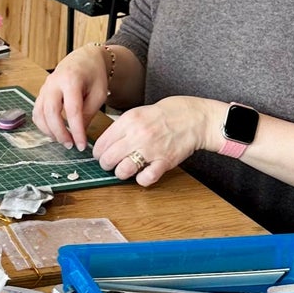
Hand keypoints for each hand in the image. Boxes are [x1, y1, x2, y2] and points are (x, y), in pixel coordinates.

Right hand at [33, 46, 107, 149]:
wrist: (84, 59)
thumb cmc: (94, 75)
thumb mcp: (98, 93)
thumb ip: (88, 113)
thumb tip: (78, 133)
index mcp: (71, 80)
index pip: (72, 110)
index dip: (76, 130)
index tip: (81, 145)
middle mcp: (54, 83)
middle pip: (51, 112)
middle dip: (60, 132)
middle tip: (70, 145)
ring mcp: (44, 87)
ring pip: (40, 113)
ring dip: (49, 131)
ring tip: (63, 140)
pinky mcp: (41, 93)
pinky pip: (37, 112)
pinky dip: (43, 125)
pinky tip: (53, 132)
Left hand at [91, 97, 223, 185]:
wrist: (194, 118)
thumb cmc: (168, 114)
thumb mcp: (139, 112)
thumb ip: (122, 127)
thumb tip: (105, 143)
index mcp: (129, 121)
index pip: (101, 143)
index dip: (98, 152)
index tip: (100, 154)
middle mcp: (138, 135)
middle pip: (108, 158)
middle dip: (106, 164)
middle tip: (110, 164)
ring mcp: (151, 149)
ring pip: (123, 171)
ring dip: (120, 173)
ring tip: (124, 169)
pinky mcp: (164, 161)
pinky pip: (146, 178)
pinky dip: (141, 180)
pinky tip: (142, 174)